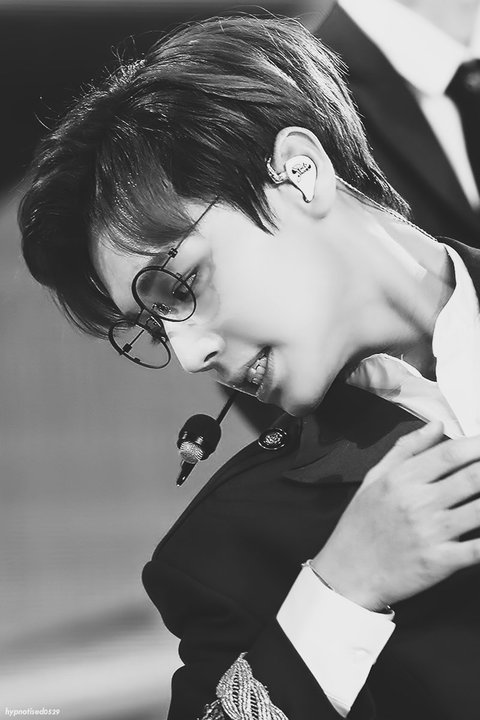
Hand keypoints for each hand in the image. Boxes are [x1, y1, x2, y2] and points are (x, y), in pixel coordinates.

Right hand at [312, 422, 479, 609]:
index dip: (479, 444)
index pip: (450, 453)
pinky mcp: (440, 562)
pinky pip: (478, 548)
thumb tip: (436, 425)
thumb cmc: (360, 526)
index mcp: (402, 480)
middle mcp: (418, 503)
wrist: (347, 573)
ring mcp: (430, 533)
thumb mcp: (374, 478)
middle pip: (473, 477)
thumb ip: (406, 449)